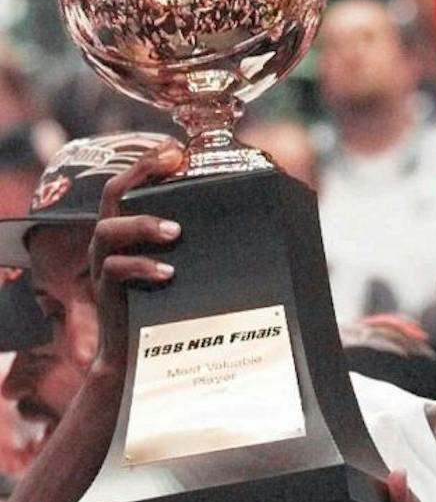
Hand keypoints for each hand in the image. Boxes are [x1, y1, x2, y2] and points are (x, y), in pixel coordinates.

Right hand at [88, 142, 185, 371]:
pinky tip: (169, 272)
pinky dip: (143, 267)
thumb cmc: (168, 304)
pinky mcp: (106, 291)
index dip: (147, 162)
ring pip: (107, 230)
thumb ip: (204, 244)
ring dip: (143, 224)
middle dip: (140, 172)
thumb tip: (266, 227)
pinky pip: (115, 270)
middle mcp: (110, 240)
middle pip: (112, 193)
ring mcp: (103, 264)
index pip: (130, 184)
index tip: (175, 147)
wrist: (138, 355)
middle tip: (173, 163)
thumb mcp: (186, 266)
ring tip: (176, 231)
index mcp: (128, 227)